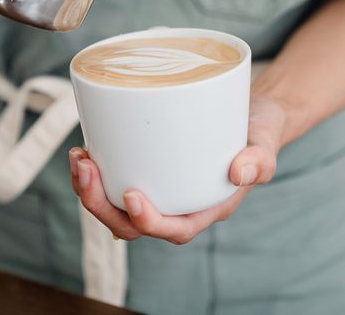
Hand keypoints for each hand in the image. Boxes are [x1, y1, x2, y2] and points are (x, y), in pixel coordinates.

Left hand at [69, 95, 288, 243]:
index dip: (148, 221)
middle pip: (133, 225)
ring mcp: (161, 190)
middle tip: (86, 170)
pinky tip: (85, 150)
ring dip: (91, 190)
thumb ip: (259, 159)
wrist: (252, 115)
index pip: (174, 229)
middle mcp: (179, 205)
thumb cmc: (259, 132)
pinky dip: (96, 173)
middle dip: (101, 205)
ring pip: (117, 208)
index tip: (130, 195)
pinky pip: (115, 183)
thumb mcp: (265, 142)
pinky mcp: (148, 170)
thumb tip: (240, 172)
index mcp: (207, 208)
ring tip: (79, 159)